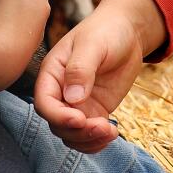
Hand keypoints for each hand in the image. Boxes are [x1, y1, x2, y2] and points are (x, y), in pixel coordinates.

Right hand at [34, 0, 164, 152]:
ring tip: (110, 131)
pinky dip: (97, 142)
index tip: (80, 119)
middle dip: (78, 131)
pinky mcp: (94, 111)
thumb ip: (80, 69)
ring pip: (71, 135)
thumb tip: (72, 98)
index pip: (44, 103)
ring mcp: (77, 104)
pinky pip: (88, 135)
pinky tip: (112, 133)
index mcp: (52, 74)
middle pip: (57, 124)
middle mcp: (60, 92)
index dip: (58, 116)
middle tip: (102, 126)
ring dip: (88, 140)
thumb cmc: (106, 31)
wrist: (127, 32)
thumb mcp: (92, 45)